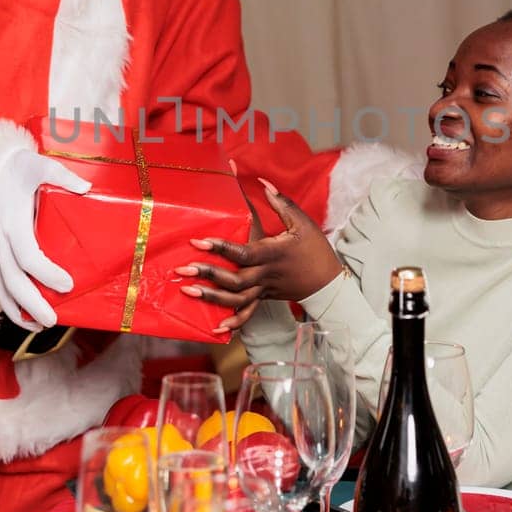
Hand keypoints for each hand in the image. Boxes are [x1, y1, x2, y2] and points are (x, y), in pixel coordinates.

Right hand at [0, 149, 88, 329]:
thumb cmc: (14, 168)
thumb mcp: (37, 164)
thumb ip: (61, 175)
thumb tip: (86, 187)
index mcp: (12, 223)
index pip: (28, 256)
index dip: (46, 273)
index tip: (67, 284)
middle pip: (13, 280)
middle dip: (32, 304)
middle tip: (53, 320)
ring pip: (1, 287)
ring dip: (18, 311)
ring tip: (40, 326)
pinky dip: (7, 304)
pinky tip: (23, 317)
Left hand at [174, 177, 343, 333]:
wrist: (329, 283)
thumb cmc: (315, 250)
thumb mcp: (302, 222)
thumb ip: (281, 203)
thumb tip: (263, 183)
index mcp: (273, 254)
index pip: (243, 253)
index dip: (221, 249)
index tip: (199, 242)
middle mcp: (266, 274)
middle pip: (234, 280)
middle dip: (207, 275)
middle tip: (182, 270)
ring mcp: (264, 289)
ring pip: (236, 299)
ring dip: (211, 298)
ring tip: (188, 291)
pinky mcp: (265, 297)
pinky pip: (247, 313)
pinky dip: (233, 322)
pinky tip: (216, 327)